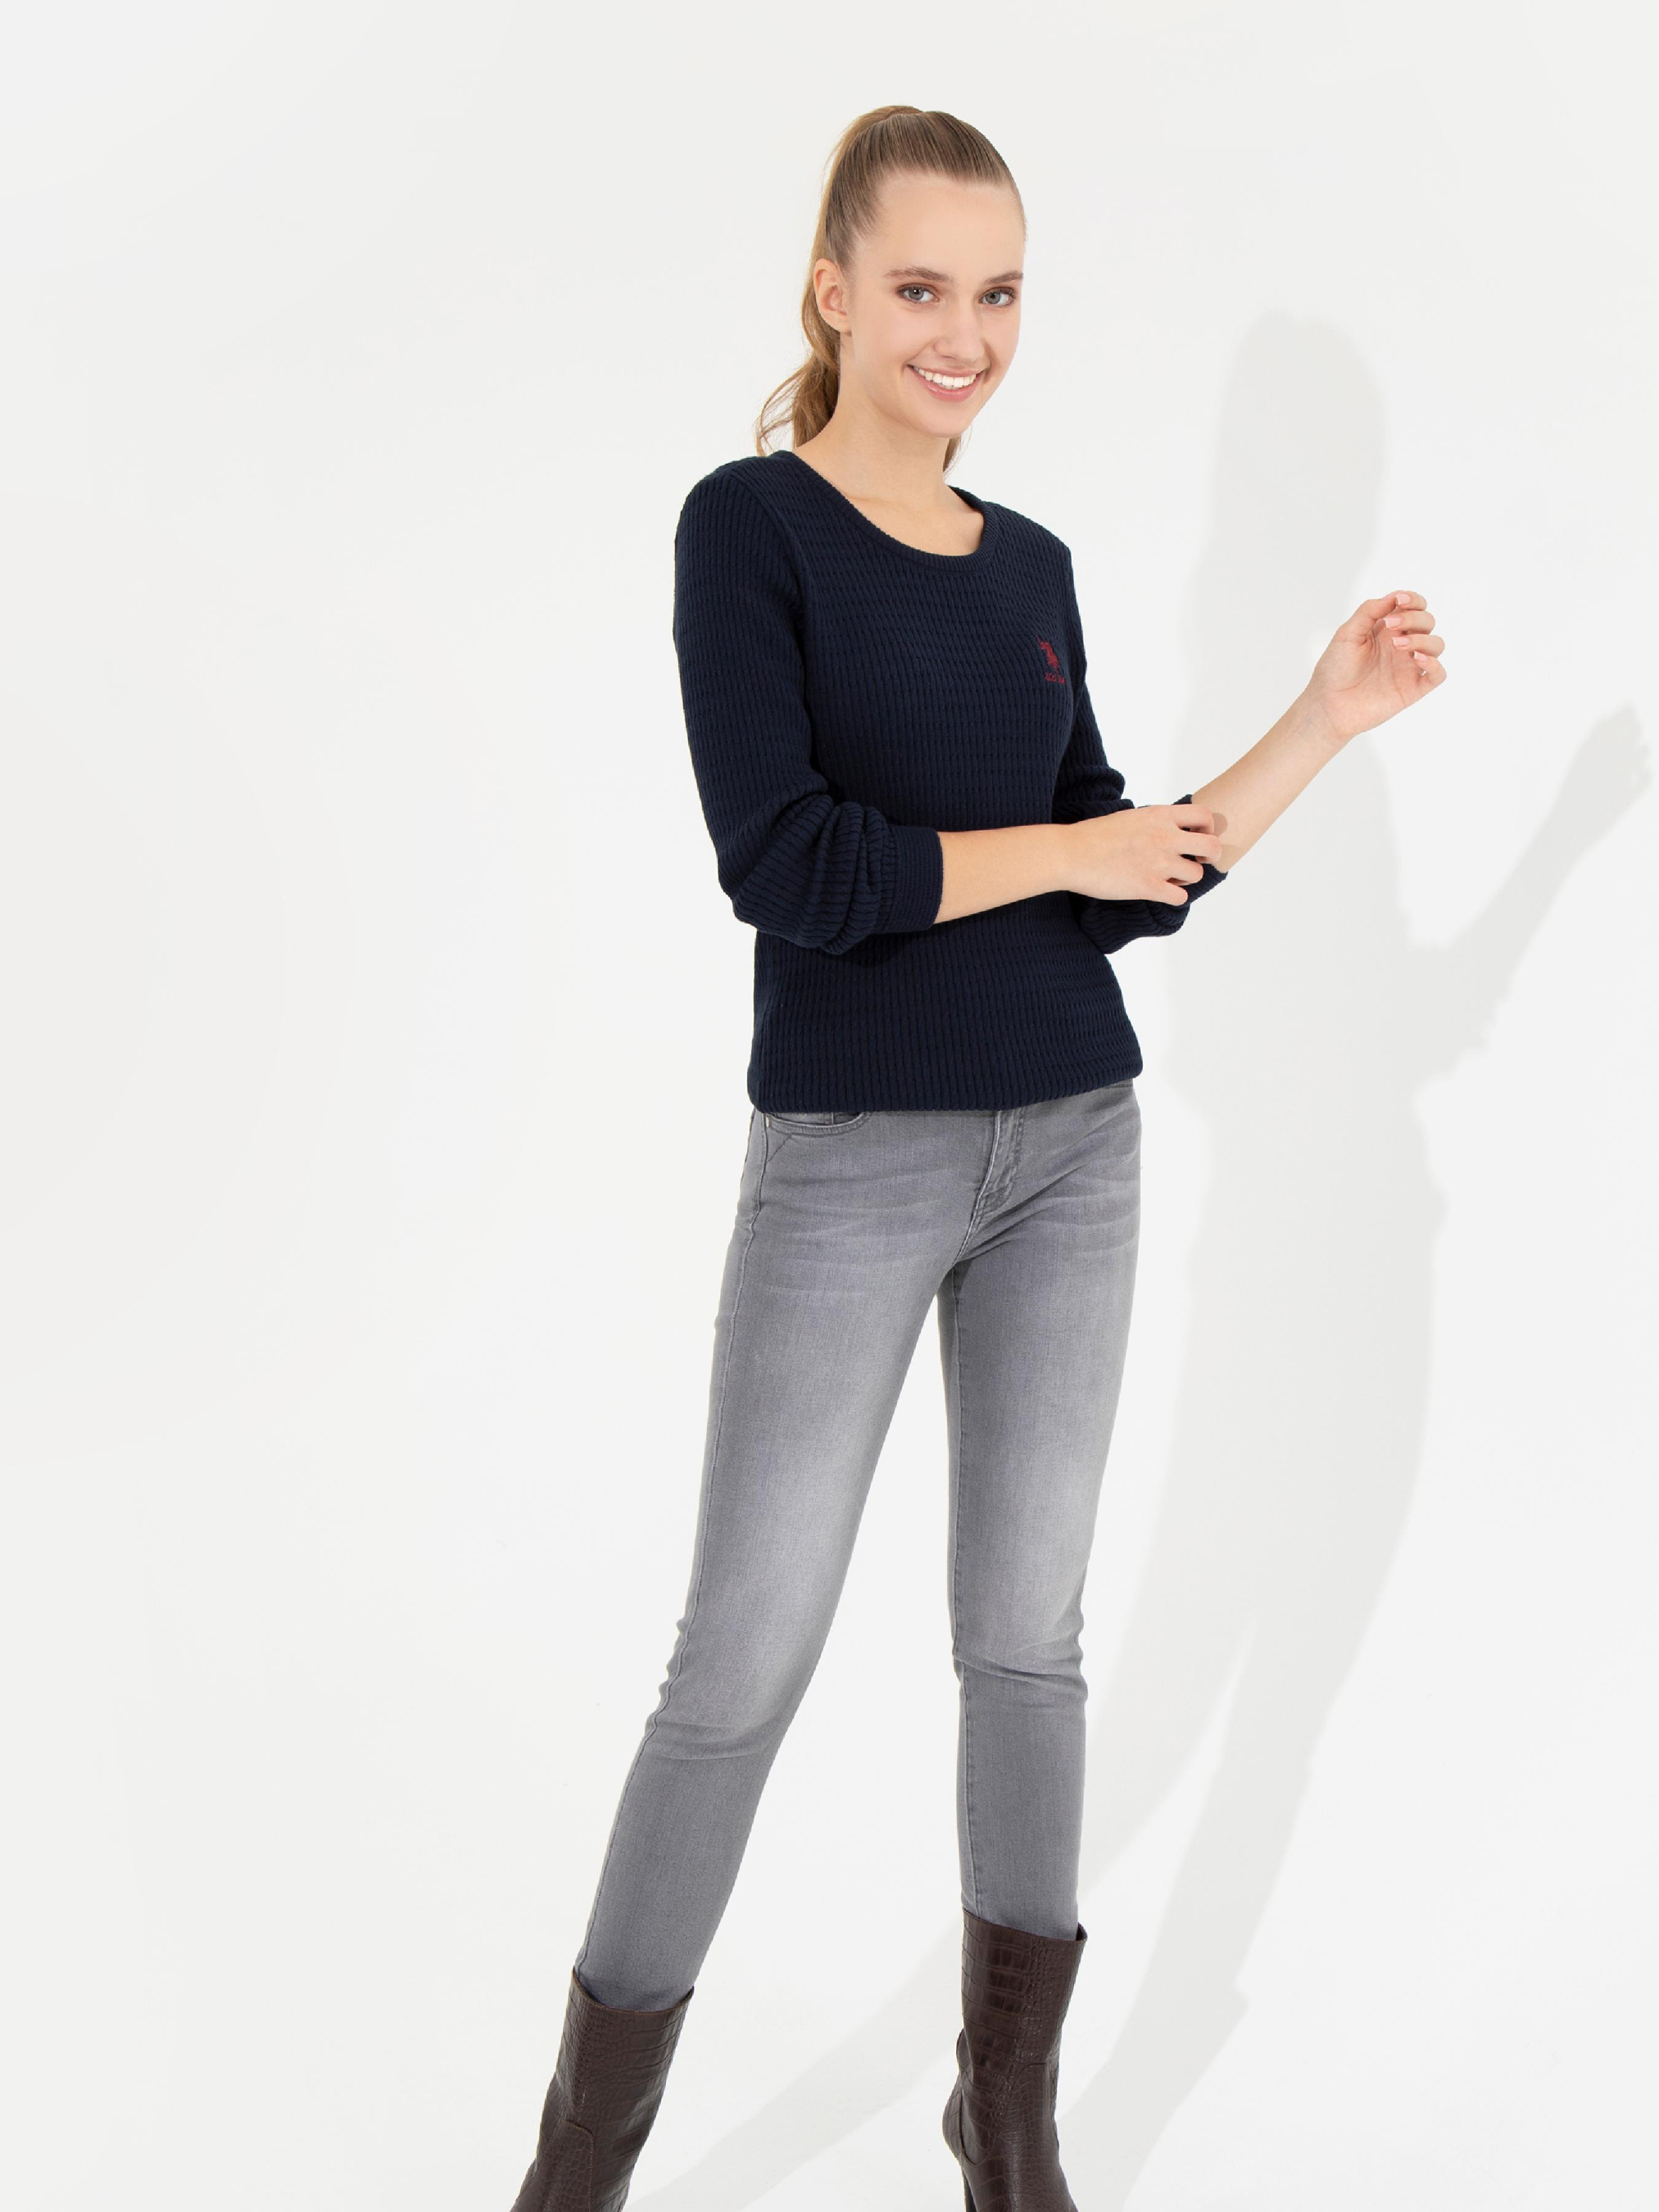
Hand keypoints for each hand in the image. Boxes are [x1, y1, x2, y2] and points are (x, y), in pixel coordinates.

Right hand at [1062, 802, 1225, 904]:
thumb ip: (1156, 821)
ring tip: (1169, 878)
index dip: (1208, 828)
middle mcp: (1165, 837)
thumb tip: (1171, 829)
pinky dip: (1174, 897)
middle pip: (1212, 846)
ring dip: (1187, 878)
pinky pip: (1180, 897)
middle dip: (1210, 856)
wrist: (1071, 853)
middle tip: (1196, 861)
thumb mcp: (1131, 816)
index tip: (1198, 837)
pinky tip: (1160, 891)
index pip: (1204, 815)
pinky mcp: (1148, 886)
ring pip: (1197, 874)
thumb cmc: (1094, 836)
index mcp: (1160, 815)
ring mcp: (1159, 862)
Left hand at [1304, 590, 1447, 742]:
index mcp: (1388, 631)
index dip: (1413, 600)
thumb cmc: (1334, 670)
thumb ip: (1369, 611)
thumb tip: (1394, 596)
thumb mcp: (1347, 634)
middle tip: (1391, 625)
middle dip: (1414, 618)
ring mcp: (1408, 667)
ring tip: (1398, 645)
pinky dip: (1434, 664)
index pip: (1414, 607)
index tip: (1399, 600)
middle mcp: (1401, 646)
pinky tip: (1418, 659)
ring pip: (1436, 645)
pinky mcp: (1412, 689)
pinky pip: (1438, 674)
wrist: (1328, 705)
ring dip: (1423, 639)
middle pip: (1427, 622)